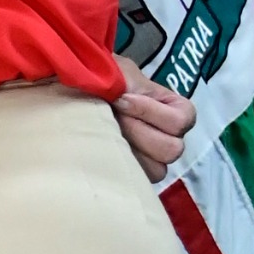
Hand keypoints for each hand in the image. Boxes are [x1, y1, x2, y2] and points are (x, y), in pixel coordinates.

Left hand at [113, 50, 194, 185]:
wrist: (70, 96)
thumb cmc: (100, 83)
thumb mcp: (119, 73)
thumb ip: (129, 84)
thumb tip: (124, 99)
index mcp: (173, 110)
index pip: (182, 120)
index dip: (152, 112)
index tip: (122, 99)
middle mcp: (167, 137)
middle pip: (172, 149)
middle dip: (138, 131)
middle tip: (113, 118)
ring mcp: (149, 159)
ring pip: (156, 170)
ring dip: (128, 149)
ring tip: (107, 133)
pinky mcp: (130, 174)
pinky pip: (134, 180)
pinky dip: (117, 164)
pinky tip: (101, 148)